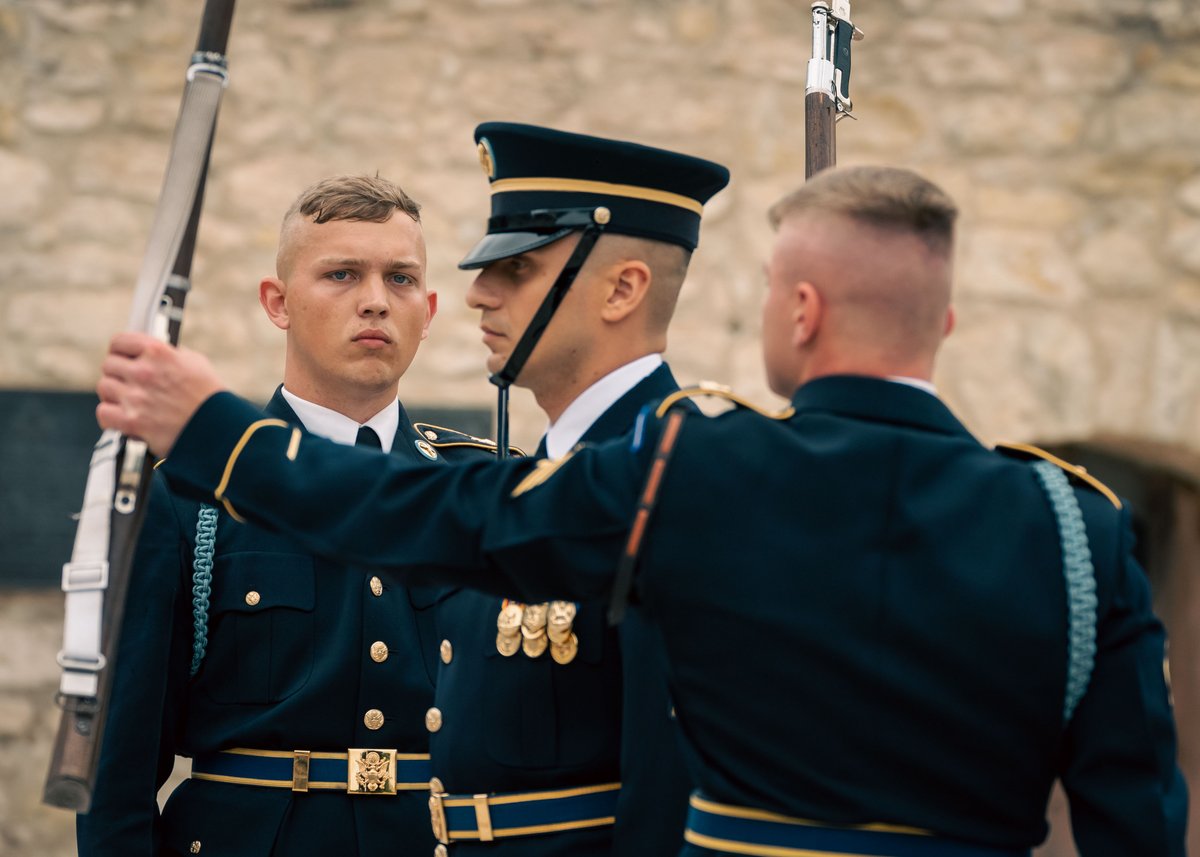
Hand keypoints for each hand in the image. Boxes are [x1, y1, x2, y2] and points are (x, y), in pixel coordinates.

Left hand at [96, 332, 226, 455]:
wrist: (218, 430)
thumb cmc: (209, 397)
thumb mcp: (195, 362)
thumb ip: (169, 354)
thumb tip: (151, 354)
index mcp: (159, 352)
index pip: (119, 342)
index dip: (119, 350)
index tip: (121, 356)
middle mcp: (144, 372)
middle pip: (109, 365)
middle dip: (118, 374)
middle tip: (127, 382)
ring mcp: (136, 397)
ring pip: (105, 388)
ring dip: (114, 394)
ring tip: (128, 401)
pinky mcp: (132, 421)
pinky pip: (104, 412)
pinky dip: (110, 416)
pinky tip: (122, 417)